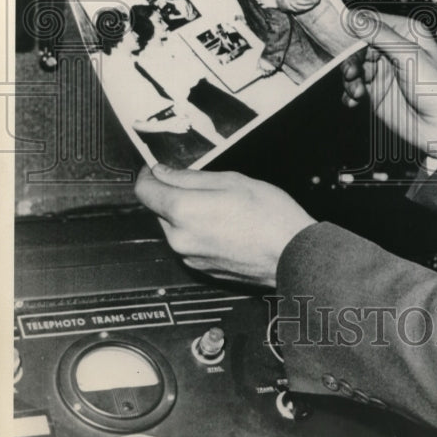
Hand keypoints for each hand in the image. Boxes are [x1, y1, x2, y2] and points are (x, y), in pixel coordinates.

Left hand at [135, 165, 314, 285]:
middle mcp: (179, 238)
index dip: (149, 174)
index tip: (157, 168)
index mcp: (183, 212)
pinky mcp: (202, 268)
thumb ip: (191, 177)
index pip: (144, 190)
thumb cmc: (270, 217)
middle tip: (206, 186)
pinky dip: (200, 231)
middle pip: (160, 209)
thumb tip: (164, 172)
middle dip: (175, 194)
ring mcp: (190, 257)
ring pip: (176, 226)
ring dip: (189, 213)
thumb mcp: (232, 180)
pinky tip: (227, 225)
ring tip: (223, 206)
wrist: (292, 255)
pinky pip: (190, 243)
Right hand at [341, 11, 436, 156]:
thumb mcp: (409, 55)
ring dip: (350, 78)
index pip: (371, 22)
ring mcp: (383, 70)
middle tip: (350, 73)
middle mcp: (392, 49)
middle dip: (350, 59)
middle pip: (357, 45)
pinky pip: (354, 86)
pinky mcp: (376, 91)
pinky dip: (350, 93)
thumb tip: (355, 17)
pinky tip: (354, 100)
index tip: (338, 37)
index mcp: (405, 33)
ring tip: (357, 91)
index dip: (353, 29)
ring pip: (353, 66)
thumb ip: (381, 35)